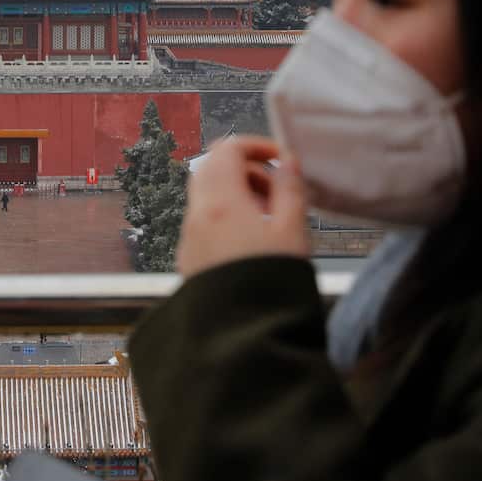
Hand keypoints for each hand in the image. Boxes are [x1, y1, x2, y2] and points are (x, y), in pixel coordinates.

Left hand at [176, 135, 310, 277]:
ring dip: (236, 194)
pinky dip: (224, 217)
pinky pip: (203, 222)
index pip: (228, 149)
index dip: (256, 145)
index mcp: (221, 201)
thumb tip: (287, 162)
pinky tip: (251, 241)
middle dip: (246, 170)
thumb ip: (290, 188)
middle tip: (275, 189)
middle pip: (213, 169)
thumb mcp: (293, 230)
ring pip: (207, 196)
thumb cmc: (270, 282)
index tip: (279, 157)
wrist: (242, 335)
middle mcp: (197, 215)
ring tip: (268, 219)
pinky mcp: (189, 259)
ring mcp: (188, 238)